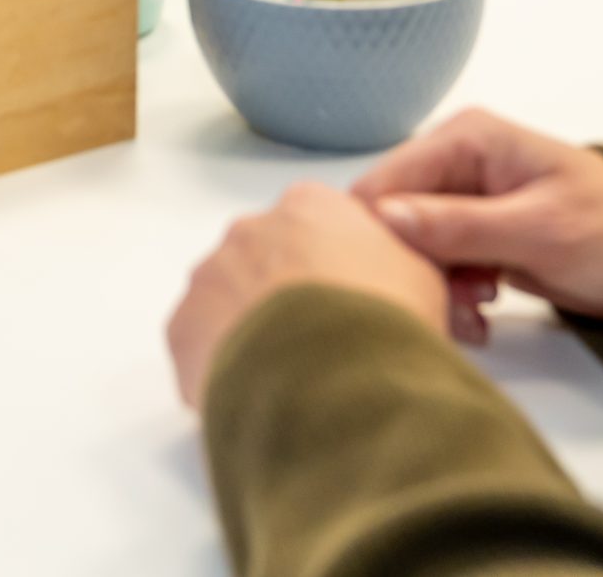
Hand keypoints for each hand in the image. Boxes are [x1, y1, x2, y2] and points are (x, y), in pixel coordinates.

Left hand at [167, 182, 446, 407]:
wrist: (336, 383)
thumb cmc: (384, 325)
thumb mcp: (421, 276)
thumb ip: (391, 257)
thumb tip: (382, 273)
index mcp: (310, 206)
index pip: (315, 224)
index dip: (333, 269)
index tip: (348, 304)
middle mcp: (251, 229)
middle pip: (265, 260)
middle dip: (285, 297)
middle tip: (319, 346)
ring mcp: (209, 275)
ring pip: (227, 300)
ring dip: (251, 330)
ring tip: (290, 377)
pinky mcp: (182, 327)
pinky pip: (200, 345)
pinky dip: (223, 367)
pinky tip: (259, 395)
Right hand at [352, 109, 602, 343]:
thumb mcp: (540, 231)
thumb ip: (460, 226)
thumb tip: (383, 218)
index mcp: (467, 139)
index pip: (384, 185)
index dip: (382, 239)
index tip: (409, 286)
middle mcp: (457, 163)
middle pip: (392, 221)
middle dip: (415, 270)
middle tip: (456, 311)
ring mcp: (465, 201)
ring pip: (411, 250)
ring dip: (435, 290)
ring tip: (475, 318)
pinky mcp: (476, 237)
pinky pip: (438, 267)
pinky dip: (452, 297)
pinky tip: (480, 320)